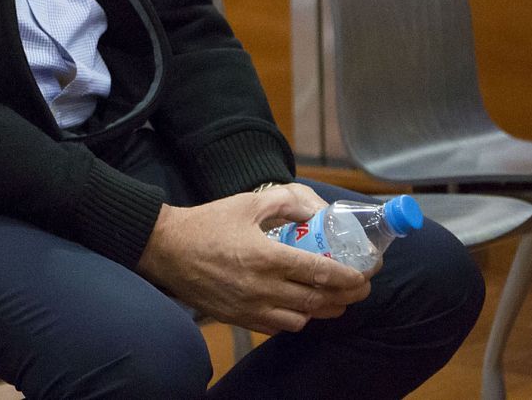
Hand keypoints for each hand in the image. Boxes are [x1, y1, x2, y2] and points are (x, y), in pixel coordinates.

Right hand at [136, 184, 370, 334]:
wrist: (165, 248)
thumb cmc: (205, 223)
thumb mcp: (245, 203)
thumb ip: (284, 203)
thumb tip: (315, 210)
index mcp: (267, 256)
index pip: (322, 272)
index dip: (351, 276)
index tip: (366, 274)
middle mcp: (263, 287)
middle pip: (319, 300)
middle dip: (347, 296)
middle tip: (360, 288)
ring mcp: (251, 307)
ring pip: (303, 319)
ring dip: (324, 310)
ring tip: (334, 299)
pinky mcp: (239, 318)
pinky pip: (279, 327)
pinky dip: (297, 319)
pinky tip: (300, 307)